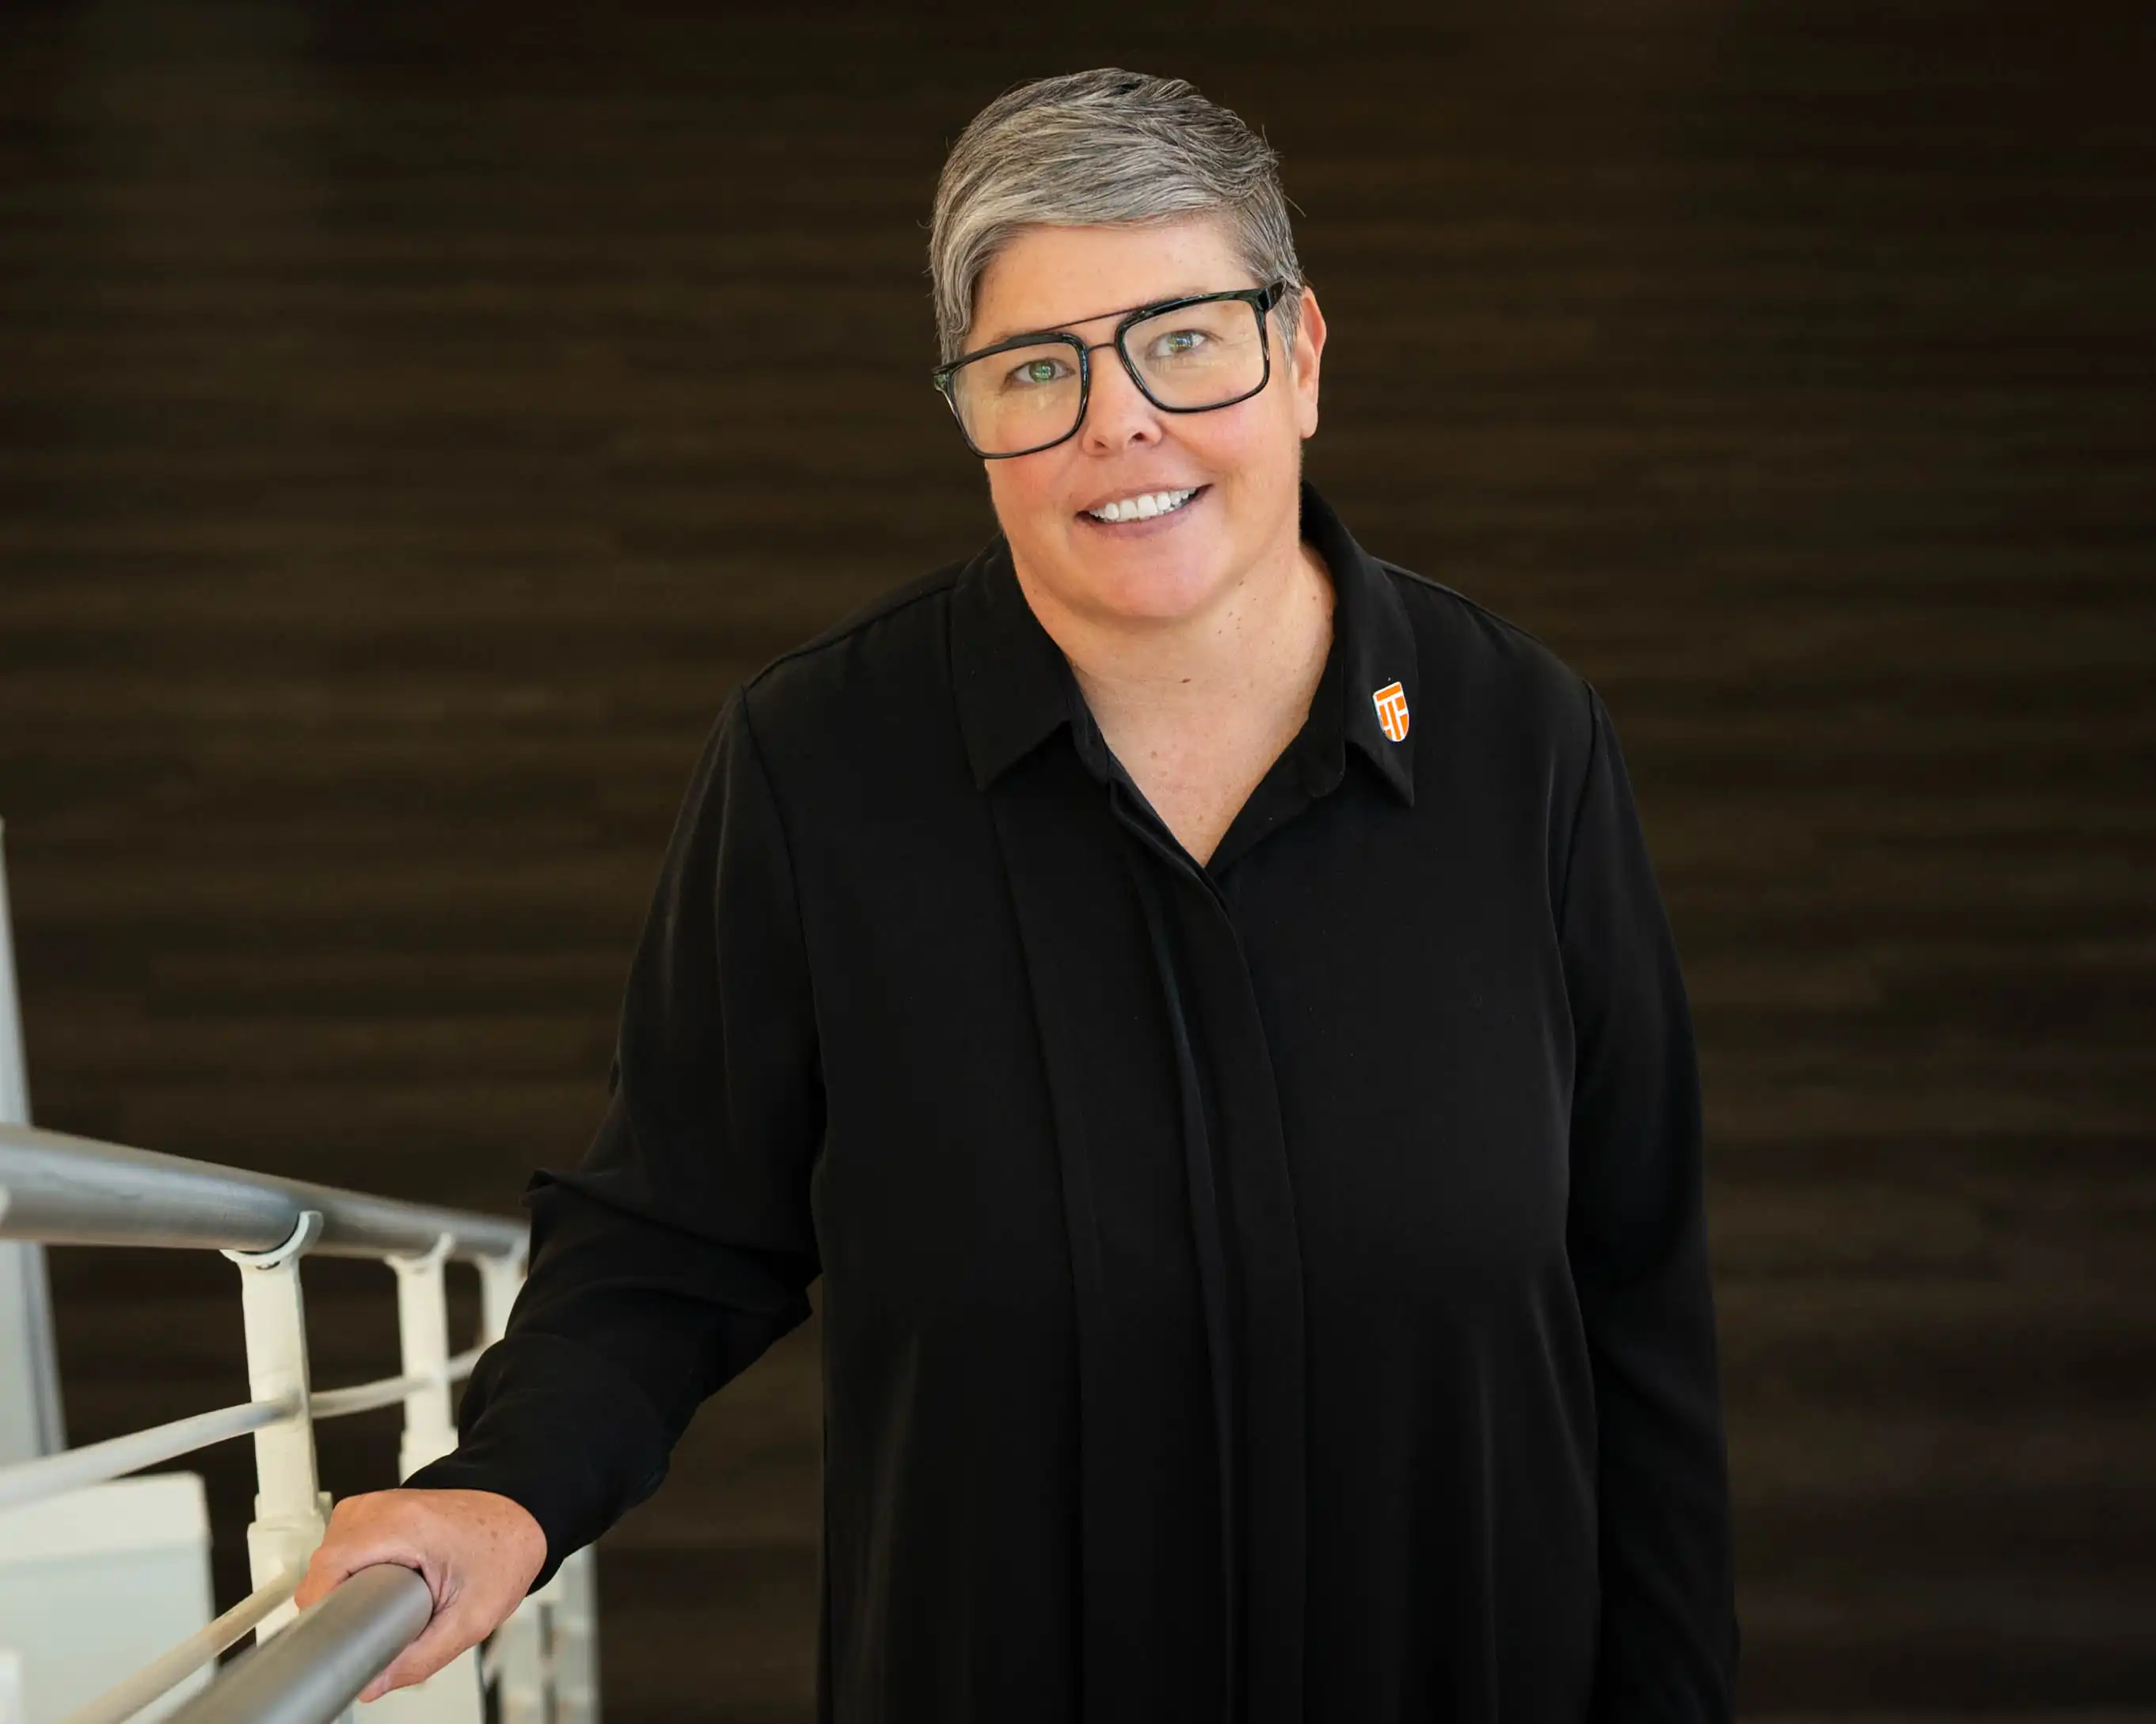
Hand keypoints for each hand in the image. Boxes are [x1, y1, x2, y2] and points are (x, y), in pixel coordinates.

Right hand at [292, 1487, 548, 1702]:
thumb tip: (373, 1684)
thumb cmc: (505, 1553)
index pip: (326, 1568)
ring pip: (328, 1555)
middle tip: (370, 1626)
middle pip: (323, 1565)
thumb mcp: (472, 1617)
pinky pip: (343, 1543)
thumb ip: (421, 1657)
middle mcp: (384, 1506)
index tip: (333, 1637)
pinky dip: (352, 1569)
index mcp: (404, 1526)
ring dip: (344, 1587)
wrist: (522, 1517)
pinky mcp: (379, 1508)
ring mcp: (379, 1503)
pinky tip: (378, 1585)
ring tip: (382, 1603)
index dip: (323, 1610)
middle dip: (337, 1604)